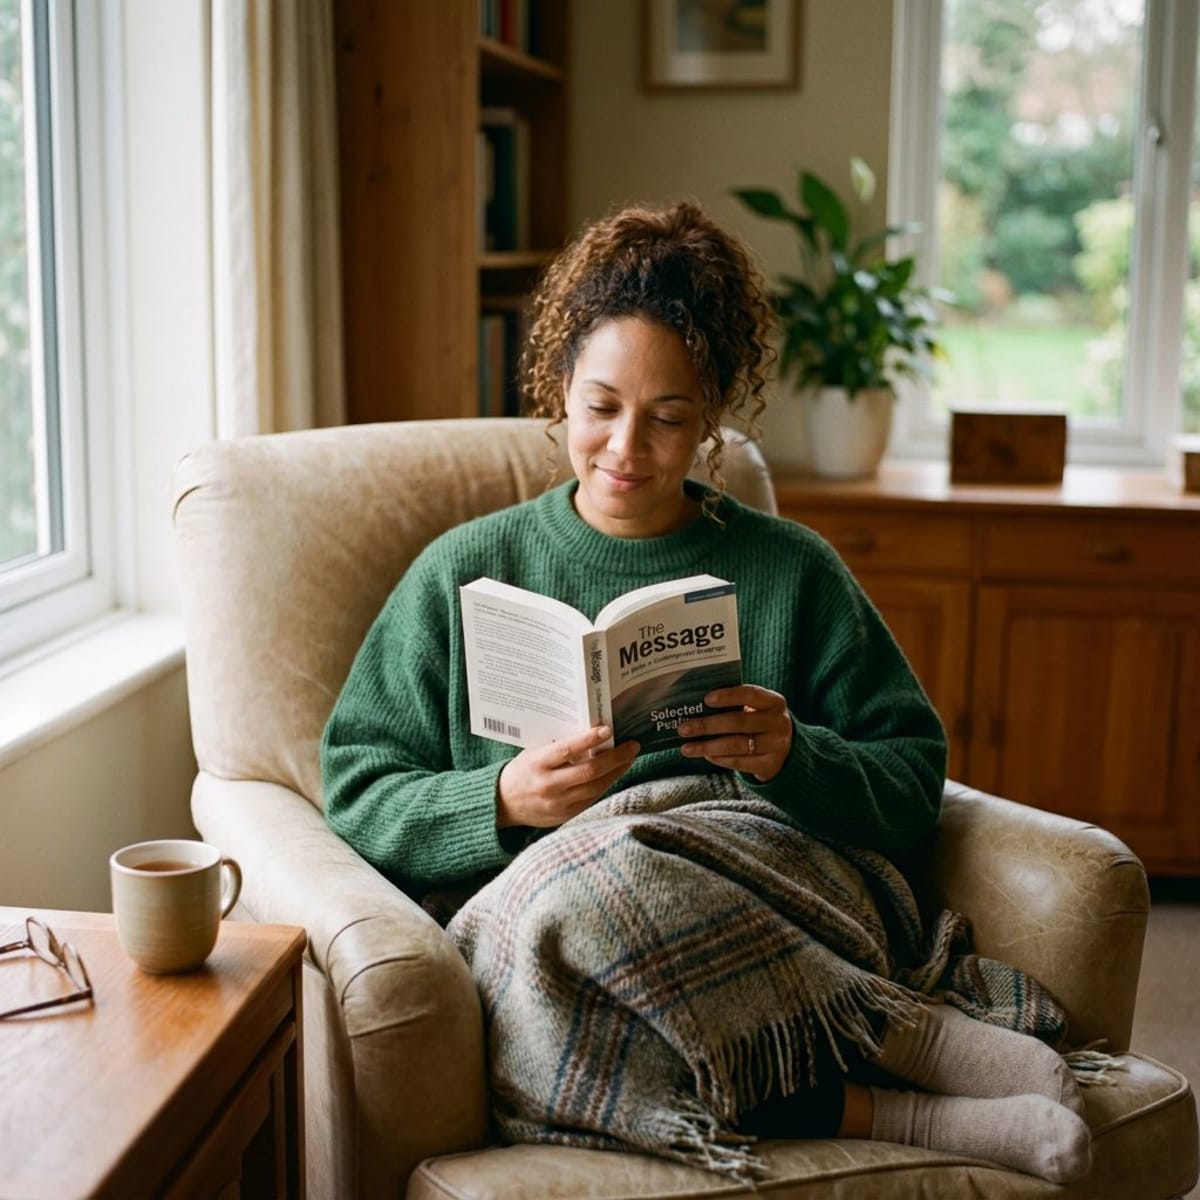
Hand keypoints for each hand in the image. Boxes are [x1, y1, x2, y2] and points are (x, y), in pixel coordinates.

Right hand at [497, 725, 639, 829]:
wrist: (503, 804)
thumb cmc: (522, 772)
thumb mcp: (533, 753)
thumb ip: (558, 747)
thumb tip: (590, 732)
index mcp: (537, 764)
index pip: (567, 750)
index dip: (589, 740)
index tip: (608, 729)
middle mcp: (548, 785)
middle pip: (589, 771)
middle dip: (615, 758)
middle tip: (632, 746)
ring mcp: (558, 803)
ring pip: (595, 787)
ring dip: (616, 772)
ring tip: (629, 758)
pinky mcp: (565, 816)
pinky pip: (592, 799)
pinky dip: (605, 784)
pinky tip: (614, 774)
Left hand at [677, 685, 793, 782]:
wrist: (788, 750)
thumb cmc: (760, 721)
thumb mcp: (757, 708)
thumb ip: (736, 704)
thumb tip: (696, 705)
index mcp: (774, 702)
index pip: (751, 694)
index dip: (729, 696)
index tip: (706, 699)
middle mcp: (778, 723)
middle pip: (739, 722)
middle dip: (708, 725)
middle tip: (684, 729)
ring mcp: (776, 746)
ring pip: (737, 745)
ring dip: (708, 747)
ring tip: (686, 748)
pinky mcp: (770, 765)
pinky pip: (740, 762)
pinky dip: (720, 759)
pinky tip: (706, 755)